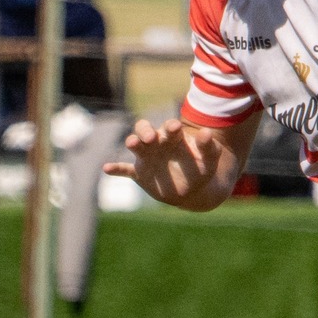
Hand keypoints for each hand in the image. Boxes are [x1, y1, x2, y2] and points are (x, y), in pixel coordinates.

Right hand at [105, 117, 231, 207]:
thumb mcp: (210, 158)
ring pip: (135, 145)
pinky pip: (125, 170)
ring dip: (133, 142)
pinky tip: (107, 169)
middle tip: (150, 137)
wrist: (192, 190)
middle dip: (146, 131)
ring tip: (133, 143)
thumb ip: (209, 146)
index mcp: (174, 137)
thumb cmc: (201, 168)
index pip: (169, 127)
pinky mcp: (140, 173)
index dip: (171, 127)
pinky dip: (116, 169)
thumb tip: (207, 132)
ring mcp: (147, 157)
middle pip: (145, 130)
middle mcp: (157, 143)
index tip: (175, 128)